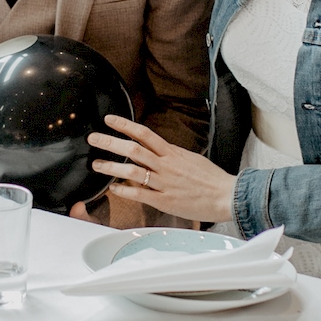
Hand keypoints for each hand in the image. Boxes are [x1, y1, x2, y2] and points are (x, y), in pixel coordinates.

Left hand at [88, 115, 236, 223]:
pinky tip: (113, 189)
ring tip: (97, 165)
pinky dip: (124, 190)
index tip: (109, 120)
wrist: (227, 195)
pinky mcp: (165, 200)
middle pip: (133, 149)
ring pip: (132, 171)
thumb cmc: (211, 179)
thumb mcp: (191, 158)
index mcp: (172, 152)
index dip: (124, 125)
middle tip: (93, 139)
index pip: (144, 134)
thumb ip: (172, 155)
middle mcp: (166, 165)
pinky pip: (140, 194)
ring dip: (111, 167)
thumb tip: (159, 150)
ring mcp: (164, 182)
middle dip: (110, 142)